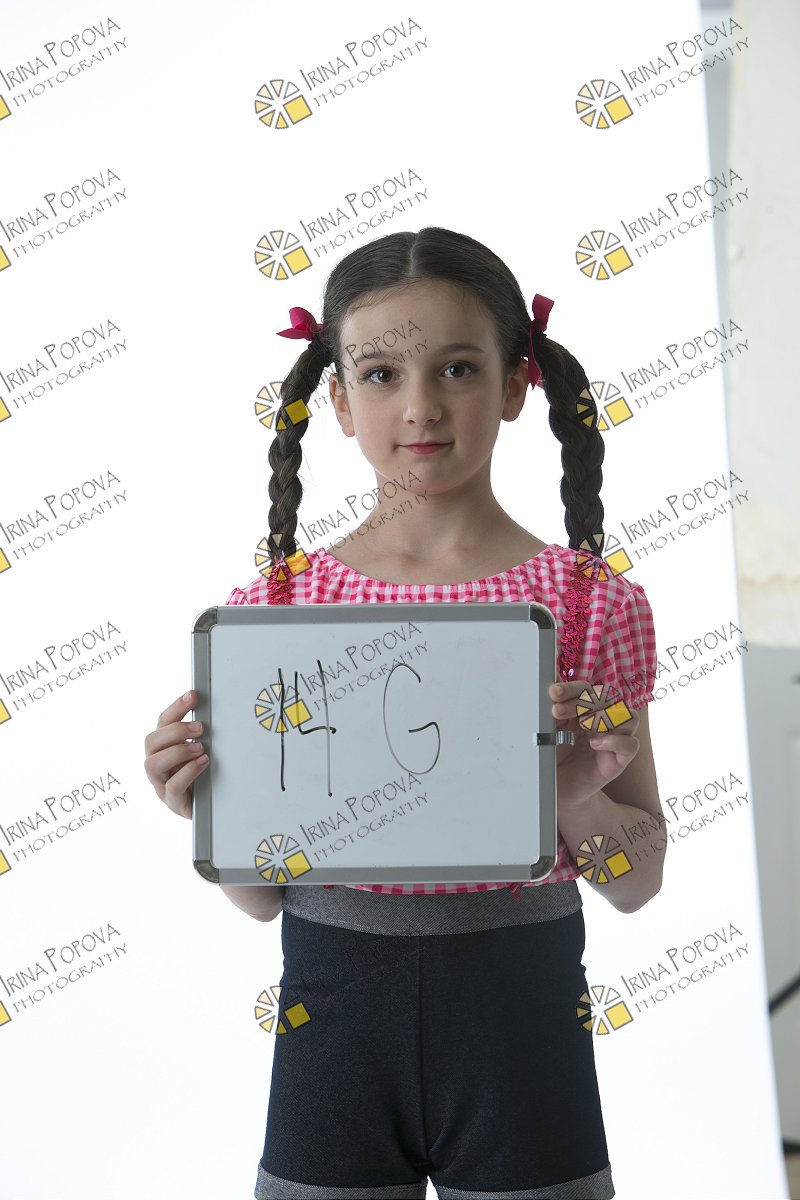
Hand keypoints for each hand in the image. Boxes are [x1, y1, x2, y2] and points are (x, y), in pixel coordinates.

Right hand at [143, 690, 207, 818]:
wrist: (213, 811)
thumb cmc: (205, 777)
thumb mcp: (203, 752)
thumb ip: (202, 736)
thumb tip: (213, 712)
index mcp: (164, 749)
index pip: (162, 723)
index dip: (176, 708)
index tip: (192, 695)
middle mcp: (158, 766)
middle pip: (151, 741)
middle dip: (175, 730)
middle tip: (200, 728)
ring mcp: (162, 785)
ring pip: (152, 764)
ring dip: (177, 751)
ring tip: (200, 748)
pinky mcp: (174, 802)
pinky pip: (172, 787)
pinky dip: (188, 772)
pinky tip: (203, 763)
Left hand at [548, 680, 639, 808]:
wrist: (556, 790)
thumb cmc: (553, 759)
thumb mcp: (547, 732)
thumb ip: (551, 709)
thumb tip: (550, 680)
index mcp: (584, 711)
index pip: (586, 690)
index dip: (572, 688)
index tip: (554, 692)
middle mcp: (603, 722)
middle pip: (608, 698)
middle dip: (582, 700)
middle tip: (558, 711)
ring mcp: (614, 740)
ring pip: (629, 716)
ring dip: (605, 716)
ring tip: (580, 724)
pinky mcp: (619, 760)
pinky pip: (630, 745)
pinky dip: (615, 741)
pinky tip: (594, 744)